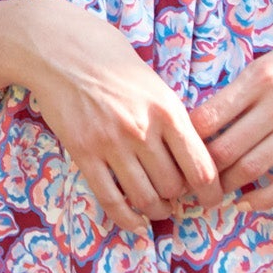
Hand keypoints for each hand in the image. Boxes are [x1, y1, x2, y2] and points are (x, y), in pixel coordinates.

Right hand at [0, 0, 222, 232]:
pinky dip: (127, 219)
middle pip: (174, 187)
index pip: (202, 167)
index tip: (213, 200)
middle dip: (180, 199)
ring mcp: (111, 144)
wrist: (60, 49)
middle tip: (180, 199)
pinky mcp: (84, 153)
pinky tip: (136, 223)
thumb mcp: (154, 83)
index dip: (212, 192)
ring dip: (156, 210)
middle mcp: (142, 130)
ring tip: (159, 208)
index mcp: (168, 110)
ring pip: (145, 197)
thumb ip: (173, 118)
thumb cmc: (111, 61)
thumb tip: (195, 157)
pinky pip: (110, 199)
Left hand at [187, 12, 272, 210]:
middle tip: (188, 182)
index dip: (186, 140)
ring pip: (251, 168)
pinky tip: (247, 204)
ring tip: (212, 194)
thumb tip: (204, 120)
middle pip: (224, 149)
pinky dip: (263, 199)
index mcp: (260, 75)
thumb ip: (244, 87)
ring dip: (226, 188)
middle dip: (201, 172)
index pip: (208, 117)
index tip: (176, 150)